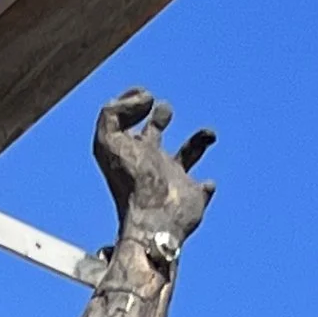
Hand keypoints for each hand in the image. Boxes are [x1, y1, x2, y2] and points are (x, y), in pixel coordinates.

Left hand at [92, 89, 216, 254]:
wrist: (153, 219)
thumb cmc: (130, 182)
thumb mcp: (108, 139)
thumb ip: (115, 111)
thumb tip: (146, 98)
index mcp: (133, 151)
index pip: (131, 123)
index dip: (134, 105)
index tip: (147, 97)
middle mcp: (152, 165)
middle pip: (154, 137)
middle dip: (159, 119)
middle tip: (163, 108)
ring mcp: (174, 182)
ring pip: (186, 157)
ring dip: (197, 143)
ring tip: (209, 133)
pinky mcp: (193, 200)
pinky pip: (202, 191)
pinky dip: (207, 187)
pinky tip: (209, 184)